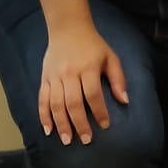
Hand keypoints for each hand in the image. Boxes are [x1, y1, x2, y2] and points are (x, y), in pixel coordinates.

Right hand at [40, 21, 128, 145]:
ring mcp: (54, 76)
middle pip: (73, 103)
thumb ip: (118, 79)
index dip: (99, 112)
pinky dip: (44, 115)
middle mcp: (69, 73)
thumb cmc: (93, 45)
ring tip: (67, 140)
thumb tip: (124, 101)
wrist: (68, 28)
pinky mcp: (44, 78)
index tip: (104, 125)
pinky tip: (48, 129)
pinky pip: (42, 99)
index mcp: (88, 68)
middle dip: (79, 123)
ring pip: (56, 104)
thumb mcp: (111, 57)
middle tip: (86, 139)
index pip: (93, 94)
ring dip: (61, 124)